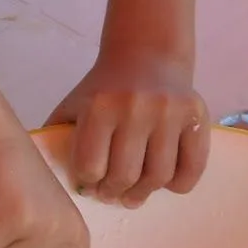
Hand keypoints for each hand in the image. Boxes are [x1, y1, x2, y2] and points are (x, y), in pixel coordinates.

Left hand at [48, 49, 209, 206]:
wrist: (146, 54)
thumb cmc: (105, 89)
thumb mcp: (74, 105)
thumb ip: (58, 137)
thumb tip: (49, 181)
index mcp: (100, 107)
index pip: (91, 168)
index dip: (88, 183)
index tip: (90, 184)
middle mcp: (136, 108)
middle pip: (125, 176)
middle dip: (114, 193)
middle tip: (112, 194)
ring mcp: (170, 113)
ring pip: (159, 177)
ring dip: (143, 193)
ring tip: (134, 194)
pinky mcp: (197, 117)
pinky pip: (192, 169)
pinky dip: (178, 185)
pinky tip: (166, 182)